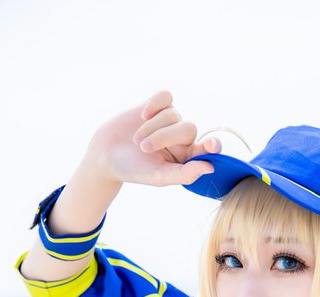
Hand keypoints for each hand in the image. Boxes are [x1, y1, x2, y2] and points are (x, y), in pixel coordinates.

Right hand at [89, 88, 220, 187]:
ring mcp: (170, 119)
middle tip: (144, 148)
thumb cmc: (135, 170)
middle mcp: (182, 137)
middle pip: (188, 128)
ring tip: (137, 141)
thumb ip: (184, 174)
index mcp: (188, 157)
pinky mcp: (157, 105)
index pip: (208, 148)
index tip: (211, 146)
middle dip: (165, 137)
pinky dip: (155, 104)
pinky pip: (166, 97)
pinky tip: (143, 115)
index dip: (212, 145)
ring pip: (173, 114)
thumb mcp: (158, 176)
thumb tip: (210, 168)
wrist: (107, 154)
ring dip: (152, 128)